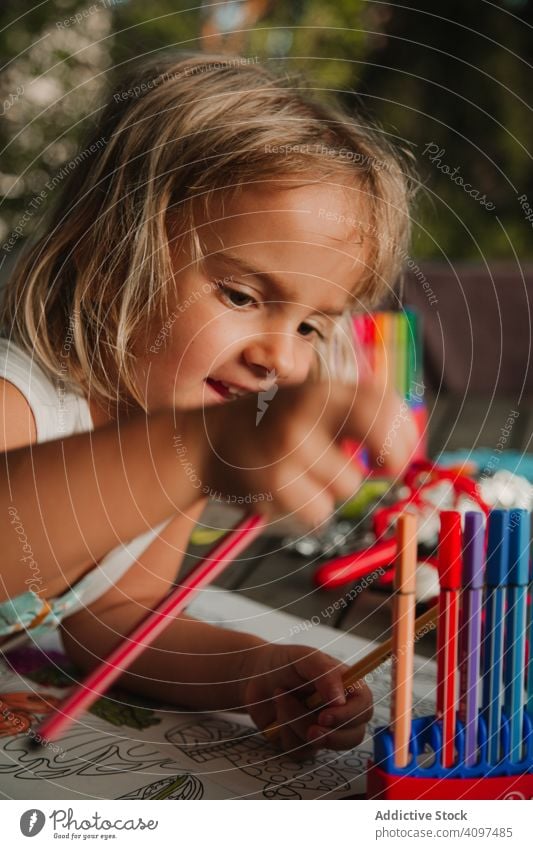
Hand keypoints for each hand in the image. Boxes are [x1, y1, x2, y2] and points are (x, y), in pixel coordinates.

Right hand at [200, 379, 416, 529]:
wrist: (209, 441)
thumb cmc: (273, 425)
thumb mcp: (313, 402)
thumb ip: (357, 412)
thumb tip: (407, 443)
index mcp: (323, 389)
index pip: (386, 404)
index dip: (404, 434)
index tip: (397, 454)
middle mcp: (308, 411)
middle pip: (380, 442)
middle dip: (390, 461)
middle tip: (383, 469)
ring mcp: (290, 446)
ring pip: (348, 487)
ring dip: (333, 489)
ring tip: (304, 474)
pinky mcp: (273, 481)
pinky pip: (318, 511)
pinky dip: (307, 508)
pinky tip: (285, 489)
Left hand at [240, 643, 373, 760]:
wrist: (255, 676)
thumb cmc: (286, 662)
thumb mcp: (306, 658)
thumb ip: (325, 674)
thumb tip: (341, 700)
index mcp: (347, 688)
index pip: (364, 708)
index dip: (349, 716)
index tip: (325, 716)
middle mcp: (339, 711)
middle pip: (353, 736)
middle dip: (330, 735)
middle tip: (310, 728)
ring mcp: (322, 729)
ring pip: (322, 744)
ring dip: (297, 722)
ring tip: (281, 696)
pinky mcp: (302, 743)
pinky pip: (300, 751)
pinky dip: (285, 732)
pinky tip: (278, 713)